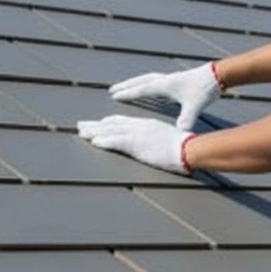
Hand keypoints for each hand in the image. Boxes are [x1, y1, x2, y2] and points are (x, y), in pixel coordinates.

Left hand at [76, 115, 194, 173]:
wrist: (190, 149)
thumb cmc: (184, 148)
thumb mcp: (168, 143)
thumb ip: (158, 143)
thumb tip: (155, 149)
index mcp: (147, 125)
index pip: (122, 122)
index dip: (107, 123)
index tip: (97, 124)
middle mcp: (140, 126)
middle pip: (112, 124)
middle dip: (95, 125)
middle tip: (80, 126)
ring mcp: (138, 134)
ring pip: (110, 131)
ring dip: (94, 132)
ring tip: (81, 133)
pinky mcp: (138, 143)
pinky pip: (116, 141)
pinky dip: (104, 141)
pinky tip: (94, 143)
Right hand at [109, 62, 223, 130]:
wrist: (217, 75)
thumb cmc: (205, 89)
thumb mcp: (195, 106)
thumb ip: (186, 119)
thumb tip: (180, 132)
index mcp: (166, 85)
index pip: (142, 89)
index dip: (128, 93)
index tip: (114, 96)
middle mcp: (165, 80)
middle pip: (141, 81)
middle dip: (127, 86)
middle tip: (112, 89)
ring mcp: (171, 79)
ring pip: (148, 79)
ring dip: (136, 83)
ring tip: (126, 88)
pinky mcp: (177, 80)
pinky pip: (156, 81)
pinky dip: (148, 85)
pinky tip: (149, 91)